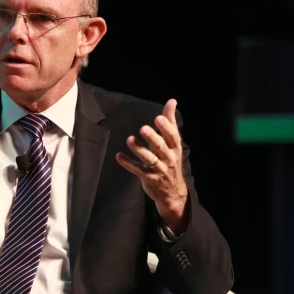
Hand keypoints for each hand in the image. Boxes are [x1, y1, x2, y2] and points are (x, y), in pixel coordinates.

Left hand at [115, 99, 188, 231]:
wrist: (173, 192)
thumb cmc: (170, 161)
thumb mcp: (172, 143)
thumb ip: (170, 122)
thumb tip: (172, 101)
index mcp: (174, 148)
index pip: (172, 136)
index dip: (166, 127)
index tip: (158, 117)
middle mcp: (168, 158)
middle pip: (161, 147)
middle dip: (152, 138)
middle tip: (143, 128)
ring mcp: (159, 169)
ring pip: (149, 159)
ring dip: (139, 149)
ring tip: (129, 139)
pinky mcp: (149, 178)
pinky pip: (137, 170)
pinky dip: (128, 163)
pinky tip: (118, 156)